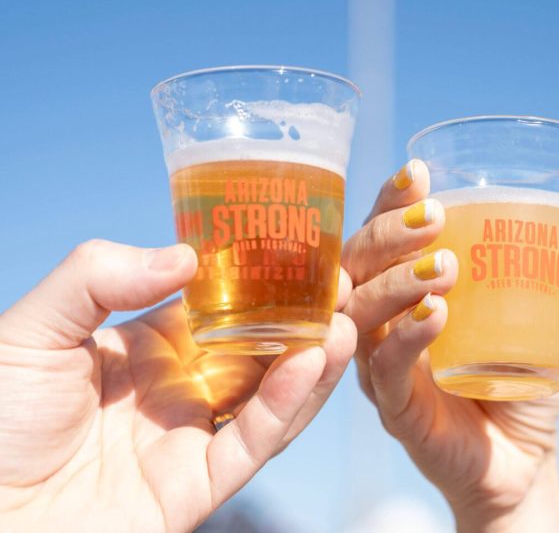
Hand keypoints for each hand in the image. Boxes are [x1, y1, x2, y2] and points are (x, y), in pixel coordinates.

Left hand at [0, 240, 355, 531]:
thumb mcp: (32, 329)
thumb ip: (99, 277)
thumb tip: (187, 256)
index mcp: (144, 348)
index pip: (219, 307)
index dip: (261, 282)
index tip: (300, 253)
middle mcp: (175, 390)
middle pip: (255, 350)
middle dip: (301, 320)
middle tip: (343, 286)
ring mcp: (188, 439)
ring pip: (267, 397)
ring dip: (311, 361)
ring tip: (343, 322)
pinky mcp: (194, 488)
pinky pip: (250, 444)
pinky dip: (285, 406)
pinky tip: (311, 364)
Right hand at [342, 161, 558, 531]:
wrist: (520, 461)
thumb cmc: (518, 381)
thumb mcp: (547, 325)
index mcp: (407, 289)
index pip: (382, 233)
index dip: (390, 199)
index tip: (418, 170)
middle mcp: (384, 321)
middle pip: (358, 262)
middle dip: (389, 231)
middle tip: (435, 215)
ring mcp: (382, 364)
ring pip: (362, 310)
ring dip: (397, 279)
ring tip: (443, 265)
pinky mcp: (395, 407)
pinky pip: (384, 367)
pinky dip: (406, 336)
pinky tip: (435, 314)